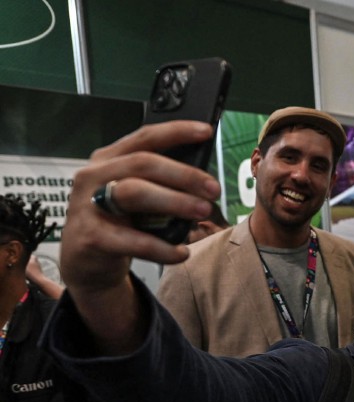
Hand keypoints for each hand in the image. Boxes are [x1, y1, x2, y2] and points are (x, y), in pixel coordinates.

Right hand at [62, 121, 220, 295]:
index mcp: (109, 159)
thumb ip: (158, 183)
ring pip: (134, 193)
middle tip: (213, 190)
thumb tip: (203, 180)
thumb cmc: (117, 222)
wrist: (83, 261)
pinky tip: (181, 253)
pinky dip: (163, 248)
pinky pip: (134, 241)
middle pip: (143, 163)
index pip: (144, 137)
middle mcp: (95, 176)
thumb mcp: (133, 195)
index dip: (176, 131)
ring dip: (175, 201)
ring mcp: (89, 205)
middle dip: (184, 174)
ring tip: (202, 212)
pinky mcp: (92, 237)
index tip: (205, 132)